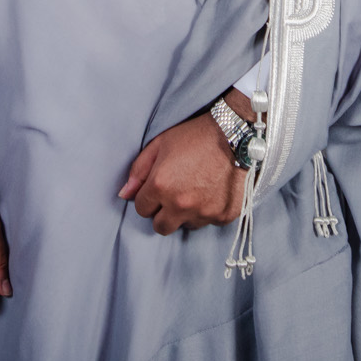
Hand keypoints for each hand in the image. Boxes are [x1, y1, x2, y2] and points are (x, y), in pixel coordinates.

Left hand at [118, 89, 249, 235]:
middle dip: (163, 214)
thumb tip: (124, 194)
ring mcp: (204, 213)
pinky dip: (208, 211)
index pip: (142, 209)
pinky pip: (208, 222)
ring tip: (195, 190)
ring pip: (185, 226)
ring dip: (186, 214)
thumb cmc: (195, 135)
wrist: (235, 134)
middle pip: (161, 227)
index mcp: (160, 186)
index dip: (148, 198)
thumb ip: (138, 171)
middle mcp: (180, 205)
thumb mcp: (160, 144)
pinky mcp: (223, 216)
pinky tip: (212, 192)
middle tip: (173, 196)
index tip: (158, 188)